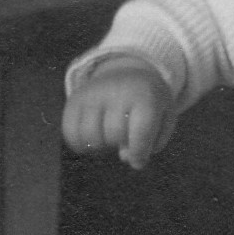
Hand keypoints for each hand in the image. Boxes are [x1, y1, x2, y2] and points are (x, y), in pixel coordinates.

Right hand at [62, 57, 176, 168]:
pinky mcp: (74, 100)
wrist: (127, 73)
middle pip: (114, 135)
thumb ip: (152, 143)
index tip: (138, 161)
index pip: (141, 130)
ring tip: (109, 137)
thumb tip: (126, 157)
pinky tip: (93, 139)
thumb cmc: (148, 103)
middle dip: (120, 144)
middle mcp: (117, 91)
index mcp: (146, 95)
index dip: (139, 152)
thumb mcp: (164, 118)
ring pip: (90, 137)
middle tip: (124, 137)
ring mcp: (93, 94)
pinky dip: (80, 145)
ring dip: (100, 147)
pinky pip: (70, 133)